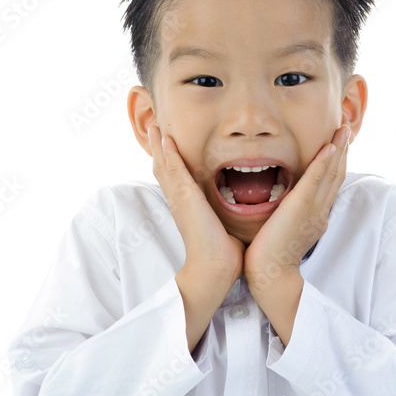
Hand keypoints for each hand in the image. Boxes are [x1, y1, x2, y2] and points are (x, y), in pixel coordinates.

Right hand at [147, 123, 244, 285]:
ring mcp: (179, 199)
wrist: (215, 269)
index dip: (168, 162)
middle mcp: (178, 201)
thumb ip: (227, 217)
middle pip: (162, 169)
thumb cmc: (224, 254)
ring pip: (164, 165)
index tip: (166, 146)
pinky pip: (173, 169)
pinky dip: (168, 153)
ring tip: (154, 127)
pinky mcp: (184, 197)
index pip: (174, 180)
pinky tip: (164, 138)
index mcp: (187, 208)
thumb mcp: (224, 228)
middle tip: (153, 129)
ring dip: (158, 145)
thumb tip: (242, 215)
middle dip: (158, 149)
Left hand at [244, 124, 349, 292]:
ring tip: (344, 129)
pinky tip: (330, 146)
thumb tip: (283, 204)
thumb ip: (289, 215)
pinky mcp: (302, 207)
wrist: (271, 274)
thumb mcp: (285, 231)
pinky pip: (316, 179)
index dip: (336, 163)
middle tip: (346, 129)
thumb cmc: (269, 256)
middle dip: (343, 151)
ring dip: (339, 149)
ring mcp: (314, 209)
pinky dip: (324, 162)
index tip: (338, 145)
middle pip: (336, 175)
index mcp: (316, 216)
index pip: (329, 184)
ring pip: (331, 173)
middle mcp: (320, 211)